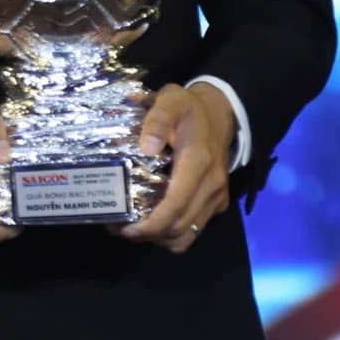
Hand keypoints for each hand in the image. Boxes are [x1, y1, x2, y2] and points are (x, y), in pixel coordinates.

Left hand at [118, 82, 234, 253]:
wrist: (220, 112)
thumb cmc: (189, 108)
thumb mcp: (171, 100)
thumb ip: (158, 119)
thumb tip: (146, 148)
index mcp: (198, 161)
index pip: (175, 205)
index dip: (150, 225)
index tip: (126, 228)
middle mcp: (211, 183)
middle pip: (178, 226)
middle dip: (147, 235)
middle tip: (119, 228)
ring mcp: (217, 195)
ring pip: (187, 235)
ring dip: (160, 239)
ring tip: (135, 230)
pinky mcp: (218, 202)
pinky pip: (195, 229)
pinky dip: (173, 234)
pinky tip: (155, 223)